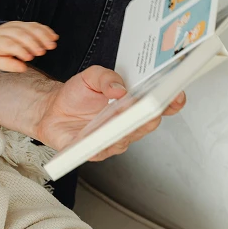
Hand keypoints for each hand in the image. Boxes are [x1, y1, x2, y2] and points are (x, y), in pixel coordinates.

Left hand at [0, 22, 58, 71]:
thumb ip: (9, 65)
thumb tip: (23, 67)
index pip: (9, 44)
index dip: (20, 50)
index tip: (29, 58)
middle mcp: (6, 30)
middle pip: (21, 34)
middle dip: (33, 43)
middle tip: (42, 52)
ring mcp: (16, 25)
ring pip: (30, 27)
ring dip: (42, 36)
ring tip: (51, 45)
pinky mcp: (24, 23)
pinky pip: (35, 24)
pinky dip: (45, 30)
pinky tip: (53, 37)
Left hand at [32, 66, 185, 160]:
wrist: (52, 108)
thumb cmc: (76, 94)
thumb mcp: (91, 76)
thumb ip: (106, 77)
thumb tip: (119, 88)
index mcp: (132, 106)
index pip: (159, 106)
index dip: (171, 102)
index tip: (176, 94)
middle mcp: (126, 125)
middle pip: (146, 124)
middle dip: (150, 114)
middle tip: (149, 104)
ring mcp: (112, 140)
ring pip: (126, 137)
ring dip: (126, 128)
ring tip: (124, 116)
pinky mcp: (93, 151)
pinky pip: (100, 150)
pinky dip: (100, 143)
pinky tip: (99, 136)